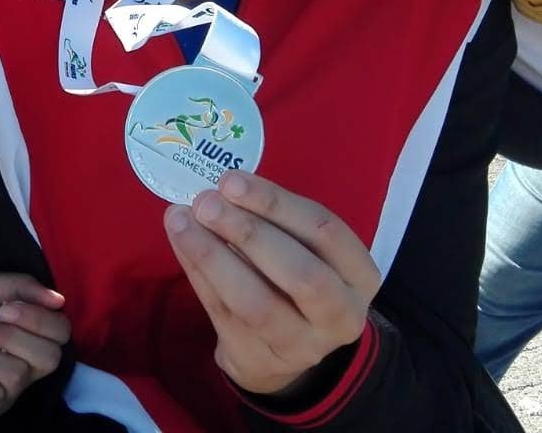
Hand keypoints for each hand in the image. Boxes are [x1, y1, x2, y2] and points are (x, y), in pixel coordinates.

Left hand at [0, 271, 70, 423]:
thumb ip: (20, 286)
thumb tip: (57, 299)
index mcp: (29, 332)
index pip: (61, 332)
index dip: (39, 319)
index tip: (5, 307)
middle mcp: (24, 363)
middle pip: (49, 358)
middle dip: (12, 337)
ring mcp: (6, 389)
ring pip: (17, 375)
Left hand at [164, 171, 380, 395]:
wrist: (283, 350)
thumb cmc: (293, 277)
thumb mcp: (303, 247)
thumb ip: (272, 219)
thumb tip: (219, 189)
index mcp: (359, 275)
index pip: (326, 232)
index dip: (276, 204)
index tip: (231, 181)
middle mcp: (340, 315)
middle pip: (300, 275)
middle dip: (248, 233)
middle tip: (206, 203)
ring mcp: (301, 345)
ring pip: (256, 303)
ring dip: (212, 256)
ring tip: (182, 220)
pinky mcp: (259, 359)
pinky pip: (223, 314)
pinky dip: (198, 274)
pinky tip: (182, 243)